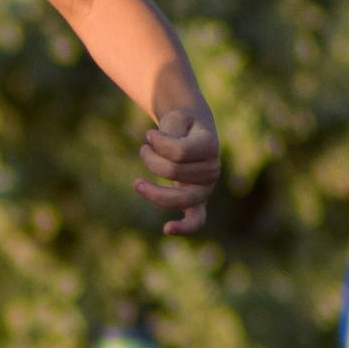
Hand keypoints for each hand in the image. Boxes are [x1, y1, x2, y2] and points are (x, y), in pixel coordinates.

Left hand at [136, 108, 219, 236]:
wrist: (191, 134)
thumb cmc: (180, 126)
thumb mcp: (176, 118)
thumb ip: (169, 129)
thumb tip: (155, 142)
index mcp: (210, 146)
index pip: (179, 153)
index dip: (157, 142)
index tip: (149, 134)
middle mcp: (212, 170)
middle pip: (173, 172)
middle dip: (151, 159)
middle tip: (144, 148)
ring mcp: (205, 188)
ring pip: (178, 198)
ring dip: (153, 191)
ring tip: (136, 183)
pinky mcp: (197, 202)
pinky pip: (196, 221)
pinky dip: (184, 227)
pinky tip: (167, 229)